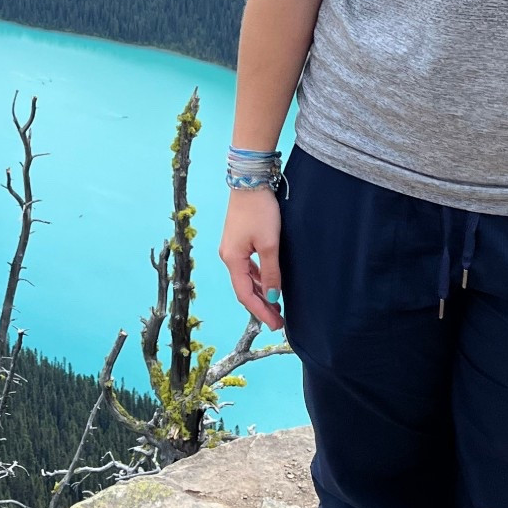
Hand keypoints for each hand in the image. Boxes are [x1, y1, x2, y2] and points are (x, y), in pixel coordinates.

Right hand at [218, 188, 284, 331]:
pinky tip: (270, 284)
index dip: (260, 312)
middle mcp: (228, 257)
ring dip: (261, 294)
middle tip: (278, 322)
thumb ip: (272, 272)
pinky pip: (248, 268)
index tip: (276, 325)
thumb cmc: (259, 210)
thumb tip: (274, 296)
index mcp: (232, 259)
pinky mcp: (239, 241)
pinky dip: (259, 279)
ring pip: (246, 279)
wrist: (250, 181)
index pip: (245, 295)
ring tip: (276, 307)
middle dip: (261, 307)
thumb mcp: (269, 244)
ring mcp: (232, 249)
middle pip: (244, 289)